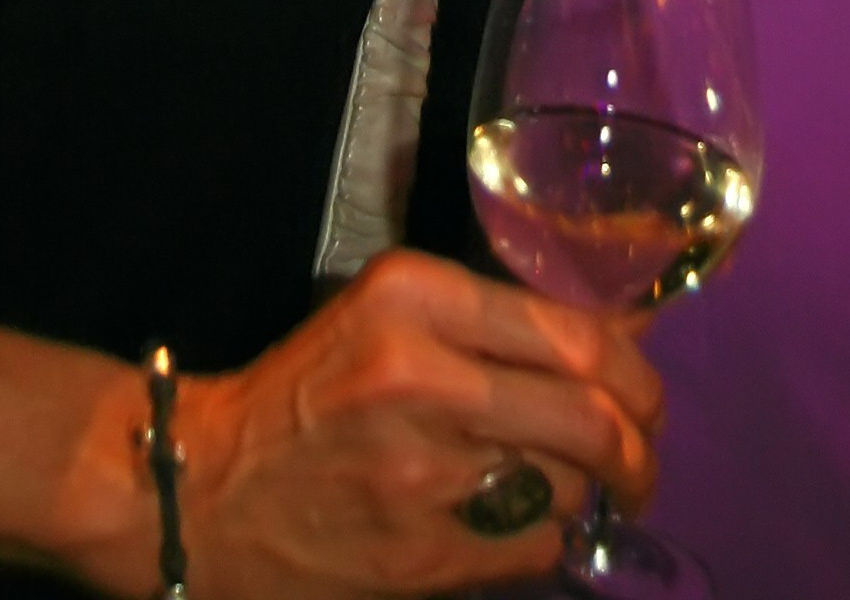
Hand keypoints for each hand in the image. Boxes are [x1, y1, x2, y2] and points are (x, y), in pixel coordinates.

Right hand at [173, 250, 661, 597]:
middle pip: (589, 413)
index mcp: (415, 298)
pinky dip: (549, 536)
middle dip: (640, 443)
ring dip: (588, 492)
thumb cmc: (310, 390)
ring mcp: (423, 471)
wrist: (202, 491)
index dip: (635, 369)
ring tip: (577, 488)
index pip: (570, 332)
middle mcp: (424, 374)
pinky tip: (526, 524)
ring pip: (568, 483)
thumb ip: (491, 321)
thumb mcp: (389, 316)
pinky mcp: (421, 552)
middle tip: (645, 457)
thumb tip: (618, 340)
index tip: (646, 394)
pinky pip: (533, 545)